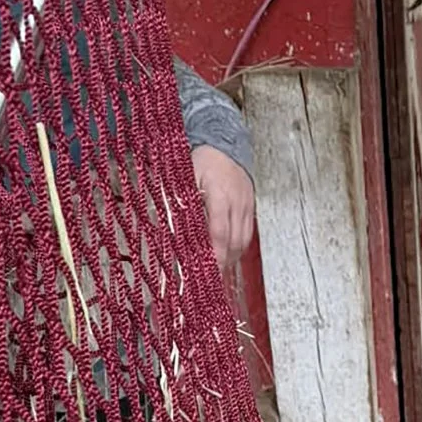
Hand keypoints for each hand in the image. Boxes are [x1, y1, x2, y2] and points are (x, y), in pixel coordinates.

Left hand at [191, 146, 255, 297]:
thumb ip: (179, 204)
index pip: (219, 232)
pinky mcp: (250, 208)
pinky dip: (236, 248)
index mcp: (219, 193)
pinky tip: (226, 254)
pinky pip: (246, 234)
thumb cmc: (200, 160)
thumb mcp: (183, 179)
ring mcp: (246, 205)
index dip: (214, 254)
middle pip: (234, 242)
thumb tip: (171, 232)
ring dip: (230, 258)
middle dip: (222, 262)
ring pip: (242, 241)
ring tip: (217, 270)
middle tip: (210, 279)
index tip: (207, 271)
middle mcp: (237, 201)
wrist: (223, 143)